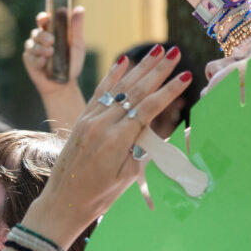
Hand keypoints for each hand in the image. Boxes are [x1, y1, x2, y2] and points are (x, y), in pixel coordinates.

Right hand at [22, 8, 85, 94]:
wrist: (66, 83)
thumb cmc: (72, 62)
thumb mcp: (77, 44)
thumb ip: (76, 27)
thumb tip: (79, 8)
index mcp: (51, 32)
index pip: (43, 20)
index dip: (42, 18)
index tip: (45, 19)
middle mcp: (40, 39)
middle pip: (36, 32)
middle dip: (43, 36)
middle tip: (51, 41)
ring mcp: (33, 50)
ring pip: (31, 44)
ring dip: (41, 49)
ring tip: (51, 53)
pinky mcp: (29, 61)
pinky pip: (30, 57)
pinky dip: (38, 60)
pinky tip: (45, 63)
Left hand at [22, 46, 191, 246]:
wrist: (64, 201)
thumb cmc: (101, 195)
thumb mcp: (129, 176)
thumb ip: (144, 149)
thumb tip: (160, 127)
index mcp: (117, 141)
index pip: (148, 108)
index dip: (168, 91)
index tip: (186, 76)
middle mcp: (102, 125)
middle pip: (135, 91)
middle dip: (157, 70)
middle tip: (175, 52)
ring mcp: (90, 120)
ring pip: (119, 87)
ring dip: (140, 67)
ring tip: (157, 50)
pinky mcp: (82, 120)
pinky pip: (99, 92)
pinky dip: (112, 75)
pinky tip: (123, 61)